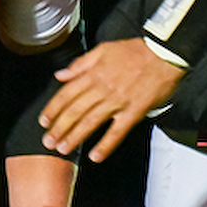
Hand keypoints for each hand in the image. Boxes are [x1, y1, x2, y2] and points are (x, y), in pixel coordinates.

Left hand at [38, 38, 183, 161]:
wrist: (163, 53)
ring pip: (92, 122)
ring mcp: (118, 101)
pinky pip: (118, 131)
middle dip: (59, 128)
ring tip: (63, 149)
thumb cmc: (134, 50)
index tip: (43, 121)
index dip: (53, 109)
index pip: (67, 94)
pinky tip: (95, 156)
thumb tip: (60, 75)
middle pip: (75, 110)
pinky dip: (106, 145)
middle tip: (48, 142)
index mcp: (93, 73)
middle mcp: (102, 88)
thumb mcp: (103, 49)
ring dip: (75, 137)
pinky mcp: (134, 111)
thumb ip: (80, 64)